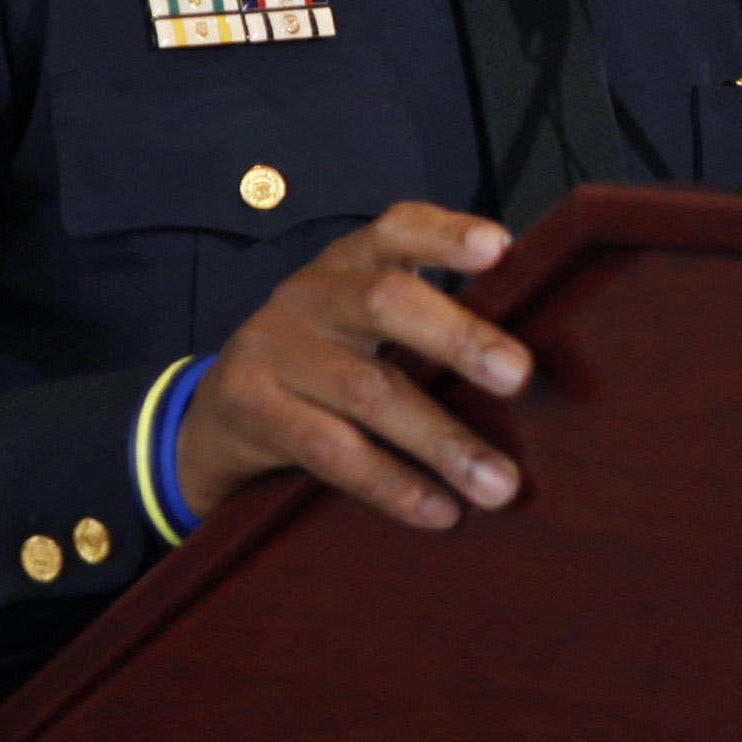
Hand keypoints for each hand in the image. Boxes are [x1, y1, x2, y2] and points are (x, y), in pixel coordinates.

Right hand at [176, 202, 527, 529]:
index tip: (500, 247)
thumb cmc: (318, 367)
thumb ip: (424, 325)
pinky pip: (333, 452)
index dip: (446, 234)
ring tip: (498, 483)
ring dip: (441, 440)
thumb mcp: (358, 327)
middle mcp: (310, 296)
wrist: (210, 420)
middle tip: (519, 375)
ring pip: (368, 391)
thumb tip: (530, 362)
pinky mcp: (252, 411)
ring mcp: (275, 351)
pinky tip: (440, 512)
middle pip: (387, 303)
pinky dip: (393, 485)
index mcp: (347, 265)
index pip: (397, 230)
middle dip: (459, 337)